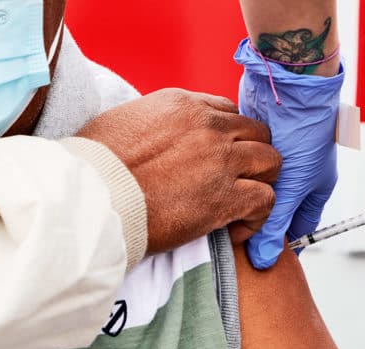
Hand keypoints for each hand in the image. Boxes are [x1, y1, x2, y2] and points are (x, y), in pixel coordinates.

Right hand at [77, 88, 281, 253]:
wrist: (93, 198)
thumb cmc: (96, 166)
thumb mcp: (124, 121)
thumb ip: (154, 122)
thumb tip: (158, 137)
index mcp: (183, 105)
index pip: (228, 112)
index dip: (230, 137)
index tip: (221, 156)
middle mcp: (209, 126)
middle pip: (257, 133)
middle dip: (252, 156)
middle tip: (238, 179)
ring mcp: (221, 160)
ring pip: (271, 163)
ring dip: (261, 182)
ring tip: (242, 203)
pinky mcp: (225, 198)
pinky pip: (265, 201)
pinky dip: (256, 217)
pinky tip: (235, 228)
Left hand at [235, 39, 343, 268]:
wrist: (293, 82)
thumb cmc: (306, 130)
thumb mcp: (293, 185)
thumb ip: (275, 221)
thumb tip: (263, 261)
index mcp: (312, 187)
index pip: (295, 226)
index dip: (277, 241)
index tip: (254, 253)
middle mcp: (292, 173)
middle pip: (269, 207)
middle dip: (252, 218)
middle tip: (228, 234)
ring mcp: (272, 156)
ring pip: (249, 185)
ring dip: (235, 193)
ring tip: (212, 209)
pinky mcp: (251, 138)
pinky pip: (236, 162)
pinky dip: (225, 170)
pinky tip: (209, 179)